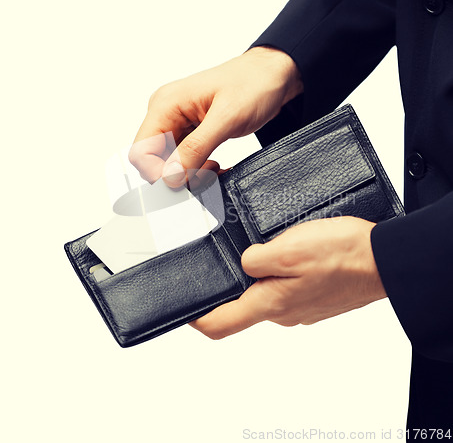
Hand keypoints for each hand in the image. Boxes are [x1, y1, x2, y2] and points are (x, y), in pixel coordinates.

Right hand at [128, 47, 302, 185]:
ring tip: (214, 169)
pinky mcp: (190, 131)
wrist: (272, 75)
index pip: (141, 150)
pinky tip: (214, 166)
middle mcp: (166, 113)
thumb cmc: (254, 84)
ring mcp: (177, 122)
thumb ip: (196, 148)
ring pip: (169, 163)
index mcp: (166, 104)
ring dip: (190, 173)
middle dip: (177, 175)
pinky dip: (198, 168)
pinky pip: (184, 158)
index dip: (157, 173)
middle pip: (153, 160)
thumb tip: (171, 175)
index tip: (183, 183)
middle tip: (206, 175)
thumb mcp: (227, 118)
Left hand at [190, 216, 385, 338]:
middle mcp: (283, 313)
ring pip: (267, 293)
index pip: (220, 325)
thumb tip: (244, 262)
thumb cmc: (342, 254)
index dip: (197, 319)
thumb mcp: (288, 248)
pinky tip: (293, 255)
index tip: (186, 309)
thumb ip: (255, 259)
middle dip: (234, 283)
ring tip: (270, 248)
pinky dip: (282, 274)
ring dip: (261, 274)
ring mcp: (300, 308)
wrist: (383, 260)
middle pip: (243, 305)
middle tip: (236, 255)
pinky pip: (287, 289)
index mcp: (270, 303)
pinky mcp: (313, 298)